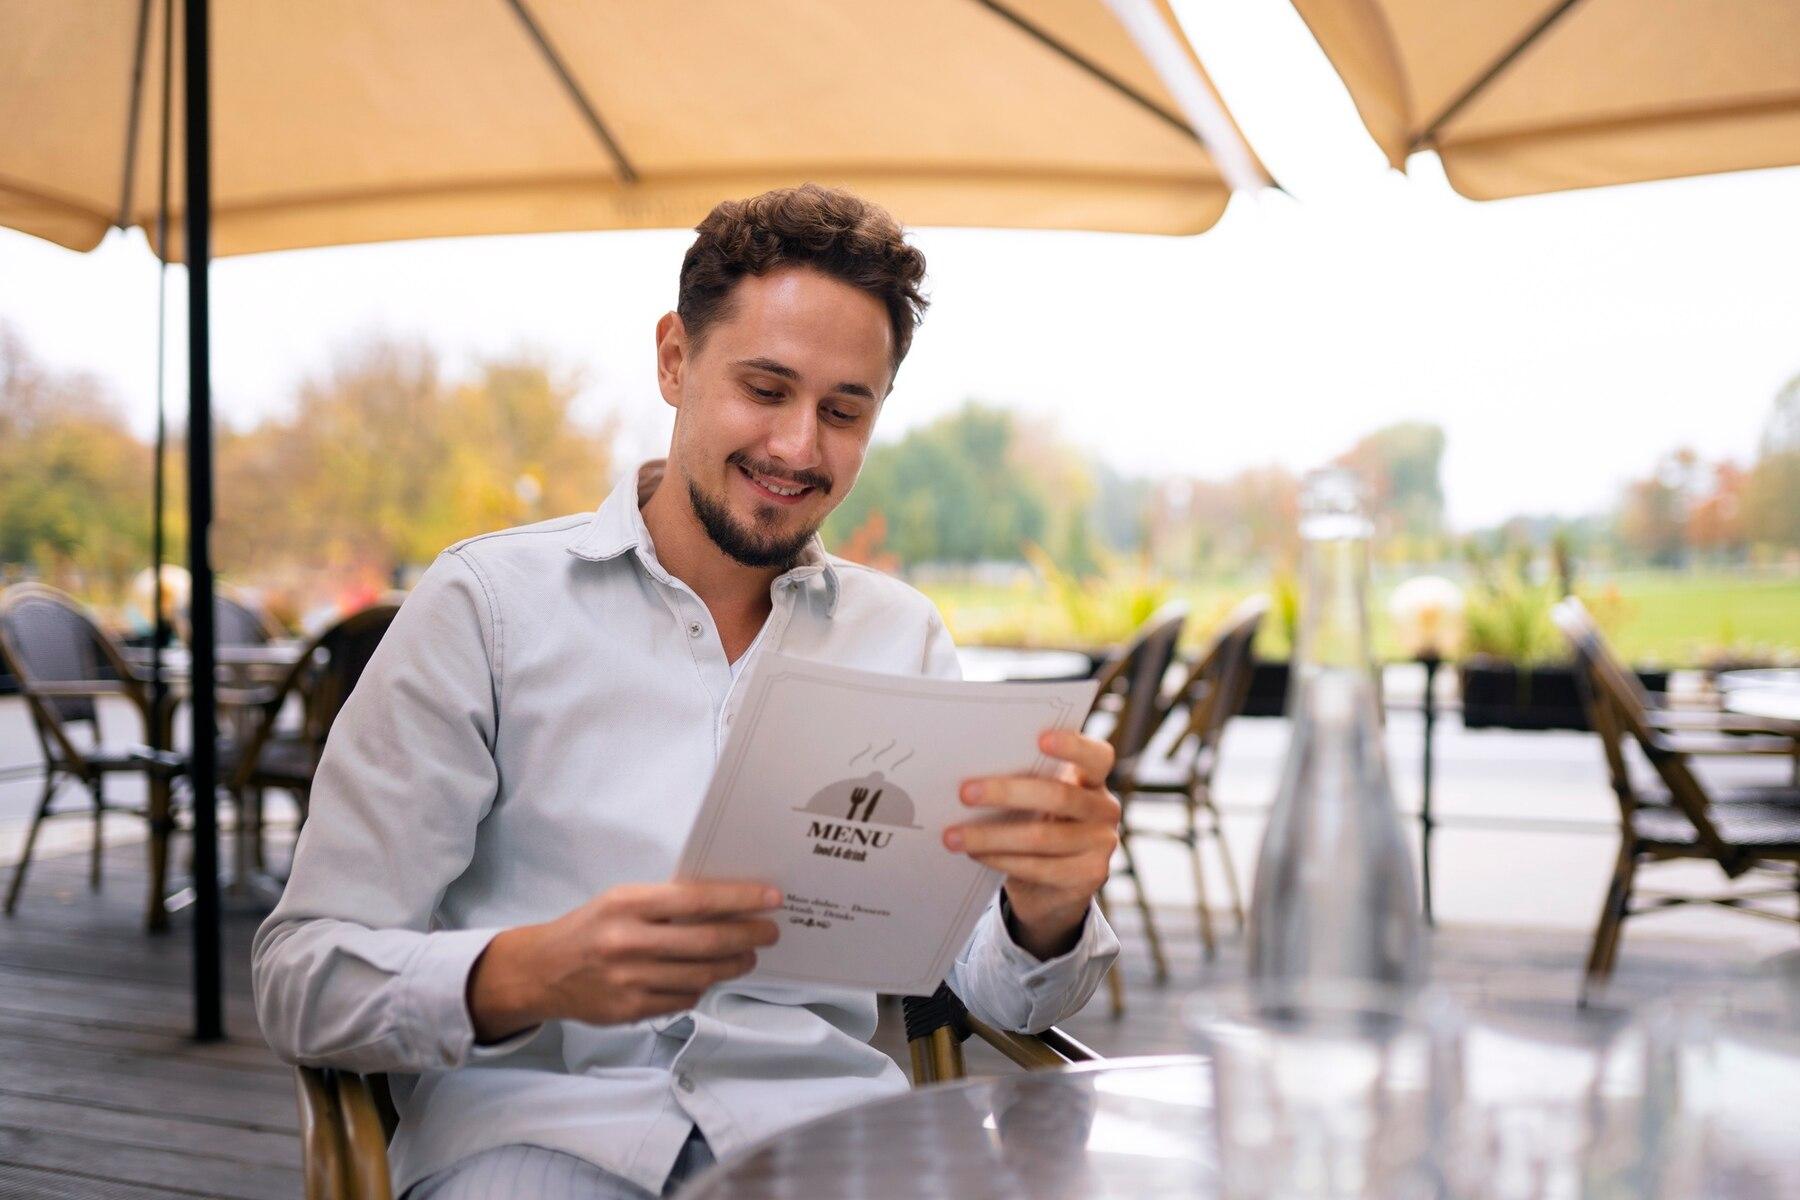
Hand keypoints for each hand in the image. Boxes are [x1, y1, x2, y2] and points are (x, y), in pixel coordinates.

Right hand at [467, 882, 780, 1042]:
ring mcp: (630, 980)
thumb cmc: (590, 929)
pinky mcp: (631, 1010)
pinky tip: (708, 977)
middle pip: (708, 942)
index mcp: (628, 904)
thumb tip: (726, 905)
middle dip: (749, 937)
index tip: (771, 899)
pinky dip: (702, 987)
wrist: (542, 971)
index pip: (698, 900)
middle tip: (770, 933)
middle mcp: (629, 942)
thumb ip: (667, 903)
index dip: (741, 900)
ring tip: (747, 957)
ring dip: (733, 966)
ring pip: (701, 975)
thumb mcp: (621, 901)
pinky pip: (683, 999)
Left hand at [944, 730, 1118, 959]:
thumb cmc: (1038, 823)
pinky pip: (1038, 867)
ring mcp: (1101, 844)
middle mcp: (1104, 809)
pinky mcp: (1089, 876)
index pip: (1097, 756)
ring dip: (991, 836)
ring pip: (1042, 837)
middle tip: (965, 793)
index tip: (1040, 738)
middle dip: (1007, 793)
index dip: (1073, 745)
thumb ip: (1024, 779)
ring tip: (954, 835)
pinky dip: (1000, 859)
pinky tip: (975, 854)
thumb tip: (968, 770)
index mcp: (1093, 778)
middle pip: (1060, 795)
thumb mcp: (1038, 799)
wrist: (1055, 886)